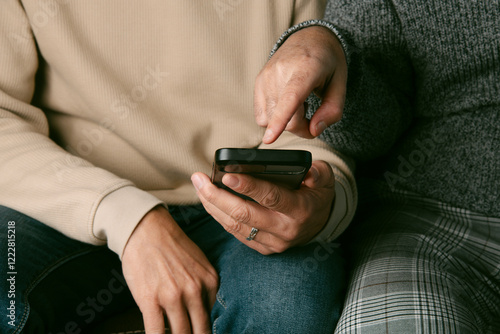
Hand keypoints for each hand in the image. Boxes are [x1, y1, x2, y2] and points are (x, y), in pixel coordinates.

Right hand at [122, 206, 218, 333]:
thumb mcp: (199, 263)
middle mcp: (195, 290)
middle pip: (200, 331)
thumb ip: (204, 287)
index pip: (211, 317)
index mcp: (210, 281)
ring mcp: (173, 297)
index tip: (197, 331)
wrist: (146, 228)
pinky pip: (157, 332)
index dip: (202, 329)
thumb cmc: (170, 245)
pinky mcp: (151, 300)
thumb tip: (204, 312)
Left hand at [191, 161, 334, 254]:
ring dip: (213, 206)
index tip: (226, 175)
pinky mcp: (264, 248)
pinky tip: (209, 202)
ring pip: (235, 225)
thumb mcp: (325, 178)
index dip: (248, 186)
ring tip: (199, 186)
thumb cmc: (317, 193)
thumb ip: (318, 173)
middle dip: (217, 196)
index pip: (271, 197)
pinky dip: (220, 217)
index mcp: (300, 209)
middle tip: (199, 179)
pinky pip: (236, 233)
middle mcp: (285, 229)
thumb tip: (308, 173)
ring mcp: (273, 242)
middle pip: (244, 214)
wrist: (320, 222)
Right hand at [254, 26, 346, 143]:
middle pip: (285, 118)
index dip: (280, 121)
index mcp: (306, 68)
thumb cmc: (328, 62)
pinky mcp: (258, 82)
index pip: (290, 99)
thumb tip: (313, 131)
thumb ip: (332, 111)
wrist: (310, 37)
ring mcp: (266, 76)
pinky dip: (274, 117)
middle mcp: (281, 71)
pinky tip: (286, 103)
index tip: (269, 139)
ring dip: (286, 122)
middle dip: (300, 128)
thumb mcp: (341, 85)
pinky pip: (261, 115)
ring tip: (299, 104)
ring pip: (270, 119)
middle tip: (313, 116)